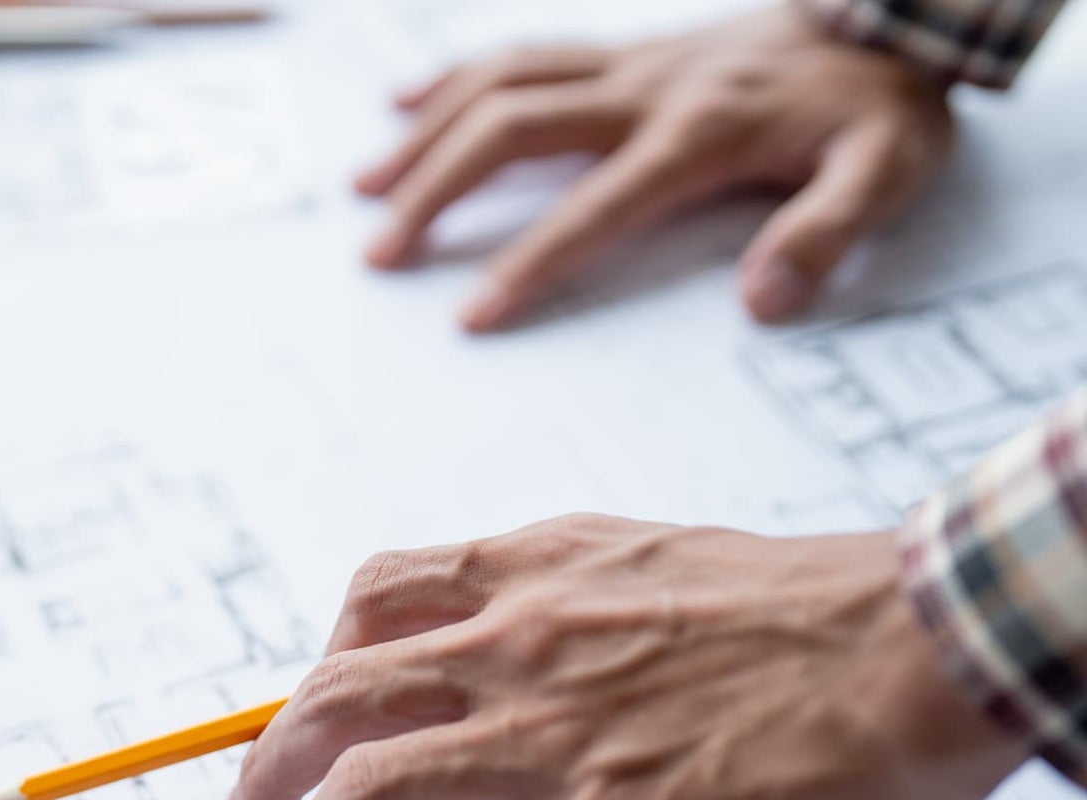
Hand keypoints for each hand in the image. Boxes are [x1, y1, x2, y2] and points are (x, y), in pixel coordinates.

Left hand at [220, 517, 1023, 799]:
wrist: (916, 644)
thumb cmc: (816, 606)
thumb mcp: (657, 563)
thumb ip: (573, 598)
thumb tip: (532, 636)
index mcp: (530, 578)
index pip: (374, 602)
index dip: (319, 663)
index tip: (304, 715)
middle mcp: (513, 650)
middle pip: (332, 702)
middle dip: (264, 769)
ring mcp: (548, 746)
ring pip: (364, 799)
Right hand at [356, 6, 953, 328]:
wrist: (890, 14)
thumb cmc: (880, 106)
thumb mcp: (888, 172)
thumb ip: (827, 233)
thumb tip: (763, 299)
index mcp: (701, 132)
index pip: (599, 204)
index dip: (532, 260)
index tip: (471, 315)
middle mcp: (646, 89)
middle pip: (513, 126)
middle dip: (437, 190)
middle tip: (379, 252)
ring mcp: (626, 62)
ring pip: (501, 81)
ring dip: (426, 134)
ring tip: (363, 186)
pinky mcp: (619, 51)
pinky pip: (521, 53)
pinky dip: (453, 78)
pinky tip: (402, 106)